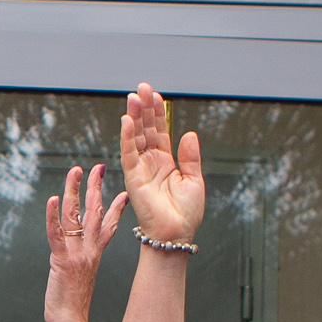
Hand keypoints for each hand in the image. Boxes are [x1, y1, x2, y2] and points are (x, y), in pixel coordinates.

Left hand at [43, 161, 118, 321]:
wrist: (70, 321)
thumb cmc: (73, 303)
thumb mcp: (82, 276)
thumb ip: (82, 261)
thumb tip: (80, 256)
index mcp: (95, 254)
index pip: (109, 225)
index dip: (116, 206)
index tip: (124, 191)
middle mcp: (90, 250)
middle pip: (95, 212)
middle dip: (95, 187)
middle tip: (97, 167)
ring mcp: (78, 254)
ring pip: (77, 216)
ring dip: (75, 191)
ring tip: (75, 171)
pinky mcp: (63, 260)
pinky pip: (57, 234)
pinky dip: (52, 216)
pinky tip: (51, 200)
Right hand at [117, 83, 203, 245]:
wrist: (176, 233)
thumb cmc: (186, 213)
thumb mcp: (194, 180)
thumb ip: (190, 157)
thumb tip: (189, 133)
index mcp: (166, 161)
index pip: (160, 131)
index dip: (158, 113)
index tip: (156, 95)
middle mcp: (151, 162)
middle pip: (146, 129)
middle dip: (144, 109)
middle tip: (142, 88)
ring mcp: (141, 168)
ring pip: (135, 137)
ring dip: (134, 117)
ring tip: (134, 98)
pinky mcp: (133, 177)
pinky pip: (128, 153)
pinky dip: (126, 137)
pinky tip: (127, 120)